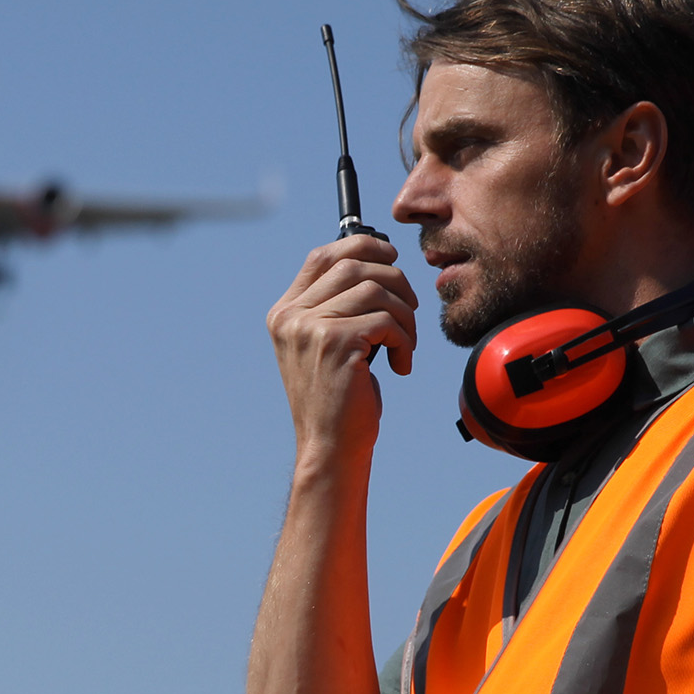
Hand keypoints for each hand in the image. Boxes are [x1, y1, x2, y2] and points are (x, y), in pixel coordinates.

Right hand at [266, 234, 416, 464]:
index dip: (362, 246)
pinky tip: (400, 365)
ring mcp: (310, 328)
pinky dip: (404, 340)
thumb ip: (336, 307)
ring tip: (405, 345)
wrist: (330, 447)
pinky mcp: (335, 343)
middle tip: (409, 310)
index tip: (391, 256)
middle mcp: (291, 316)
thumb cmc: (338, 399)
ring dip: (404, 316)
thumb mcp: (326, 346)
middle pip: (354, 265)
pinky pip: (386, 320)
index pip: (322, 256)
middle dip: (395, 281)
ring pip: (376, 290)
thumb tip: (377, 261)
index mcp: (284, 313)